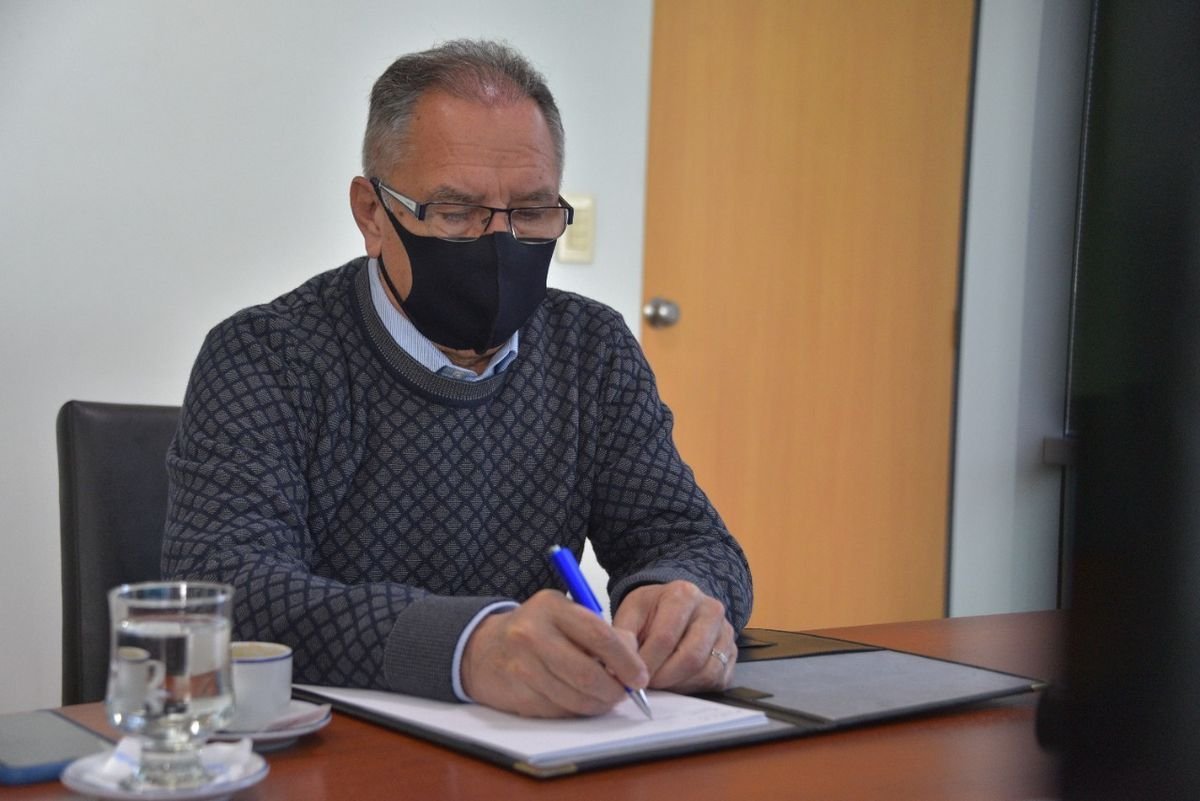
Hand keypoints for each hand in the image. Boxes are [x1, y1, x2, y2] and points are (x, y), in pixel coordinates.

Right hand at [460, 589, 648, 717]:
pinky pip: (559, 710)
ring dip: (598, 704)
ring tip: (604, 698)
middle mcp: (533, 634)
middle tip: (624, 693)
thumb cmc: (535, 629)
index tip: (640, 676)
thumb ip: (599, 632)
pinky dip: (577, 710)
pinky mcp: (518, 693)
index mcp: (552, 607)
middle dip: (614, 690)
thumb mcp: (565, 615)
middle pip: (587, 673)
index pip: (599, 636)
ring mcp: (522, 666)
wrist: (483, 648)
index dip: (626, 661)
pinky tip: (579, 700)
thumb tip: (634, 663)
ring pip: (575, 697)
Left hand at [612, 581, 735, 692]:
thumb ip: (623, 636)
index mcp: (683, 594)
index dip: (646, 663)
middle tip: (644, 686)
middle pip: (690, 657)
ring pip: (706, 672)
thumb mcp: (631, 613)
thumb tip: (619, 665)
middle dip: (663, 678)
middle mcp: (711, 610)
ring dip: (678, 686)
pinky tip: (675, 683)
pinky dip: (693, 688)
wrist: (675, 606)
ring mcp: (726, 632)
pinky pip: (716, 680)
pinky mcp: (732, 654)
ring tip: (658, 684)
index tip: (630, 676)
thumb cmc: (652, 611)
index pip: (665, 637)